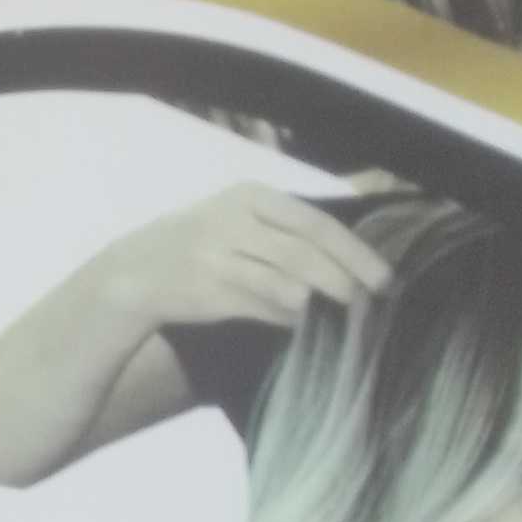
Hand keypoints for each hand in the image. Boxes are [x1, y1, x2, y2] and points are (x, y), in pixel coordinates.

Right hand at [93, 182, 392, 339]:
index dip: (354, 251)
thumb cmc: (203, 241)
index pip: (314, 223)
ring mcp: (218, 257)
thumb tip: (352, 264)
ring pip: (286, 282)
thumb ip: (287, 233)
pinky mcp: (209, 292)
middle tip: (371, 301)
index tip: (385, 277)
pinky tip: (304, 324)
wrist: (137, 270)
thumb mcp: (240, 219)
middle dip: (344, 279)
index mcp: (250, 197)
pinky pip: (263, 307)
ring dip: (322, 302)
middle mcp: (232, 222)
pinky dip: (290, 317)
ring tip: (346, 315)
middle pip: (303, 252)